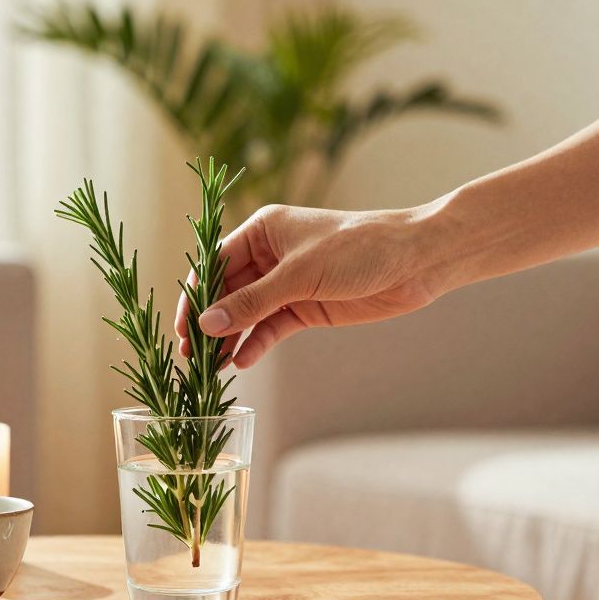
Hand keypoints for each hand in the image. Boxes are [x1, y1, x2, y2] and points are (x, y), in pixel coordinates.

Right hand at [174, 204, 442, 368]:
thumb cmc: (358, 249)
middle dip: (210, 323)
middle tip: (192, 357)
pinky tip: (241, 363)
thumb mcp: (299, 275)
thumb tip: (207, 324)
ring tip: (211, 367)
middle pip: (228, 292)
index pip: (215, 264)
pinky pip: (271, 328)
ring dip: (230, 338)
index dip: (196, 296)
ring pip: (247, 314)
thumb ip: (252, 302)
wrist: (415, 261)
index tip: (183, 328)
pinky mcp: (306, 307)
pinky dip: (256, 344)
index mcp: (263, 232)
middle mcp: (270, 256)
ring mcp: (288, 284)